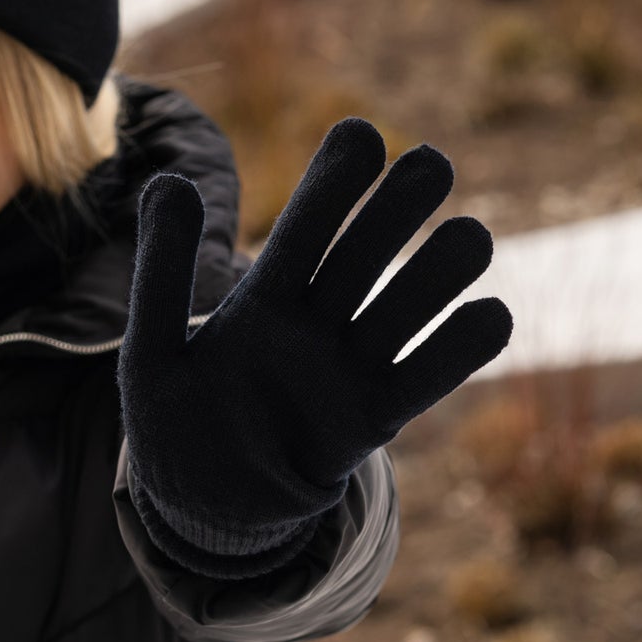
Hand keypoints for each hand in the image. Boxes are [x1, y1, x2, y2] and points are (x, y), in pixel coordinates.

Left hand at [119, 117, 511, 556]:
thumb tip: (170, 182)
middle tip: (431, 163)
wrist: (201, 508)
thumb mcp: (151, 352)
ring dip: (441, 270)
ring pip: (408, 305)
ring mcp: (350, 367)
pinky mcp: (375, 419)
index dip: (333, 184)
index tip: (360, 132)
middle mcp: (316, 322)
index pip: (304, 230)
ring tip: (469, 237)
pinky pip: (427, 378)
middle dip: (397, 209)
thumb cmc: (175, 422)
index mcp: (263, 298)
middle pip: (366, 254)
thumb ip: (161, 275)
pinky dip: (462, 348)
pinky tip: (489, 314)